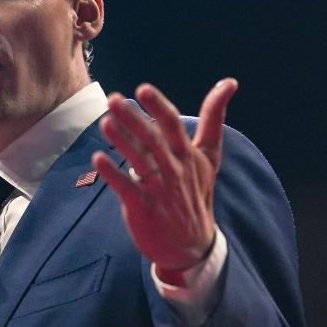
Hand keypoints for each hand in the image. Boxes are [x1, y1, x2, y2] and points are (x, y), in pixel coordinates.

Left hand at [92, 79, 236, 284]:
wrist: (192, 245)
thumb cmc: (196, 192)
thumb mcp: (209, 156)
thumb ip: (213, 118)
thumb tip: (229, 81)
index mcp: (188, 154)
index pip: (173, 126)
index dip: (158, 107)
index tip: (143, 89)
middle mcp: (174, 170)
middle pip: (153, 141)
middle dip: (133, 119)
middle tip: (112, 100)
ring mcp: (159, 190)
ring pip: (139, 162)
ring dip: (121, 142)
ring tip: (105, 123)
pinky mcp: (143, 208)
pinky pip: (127, 188)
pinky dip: (112, 174)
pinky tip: (97, 159)